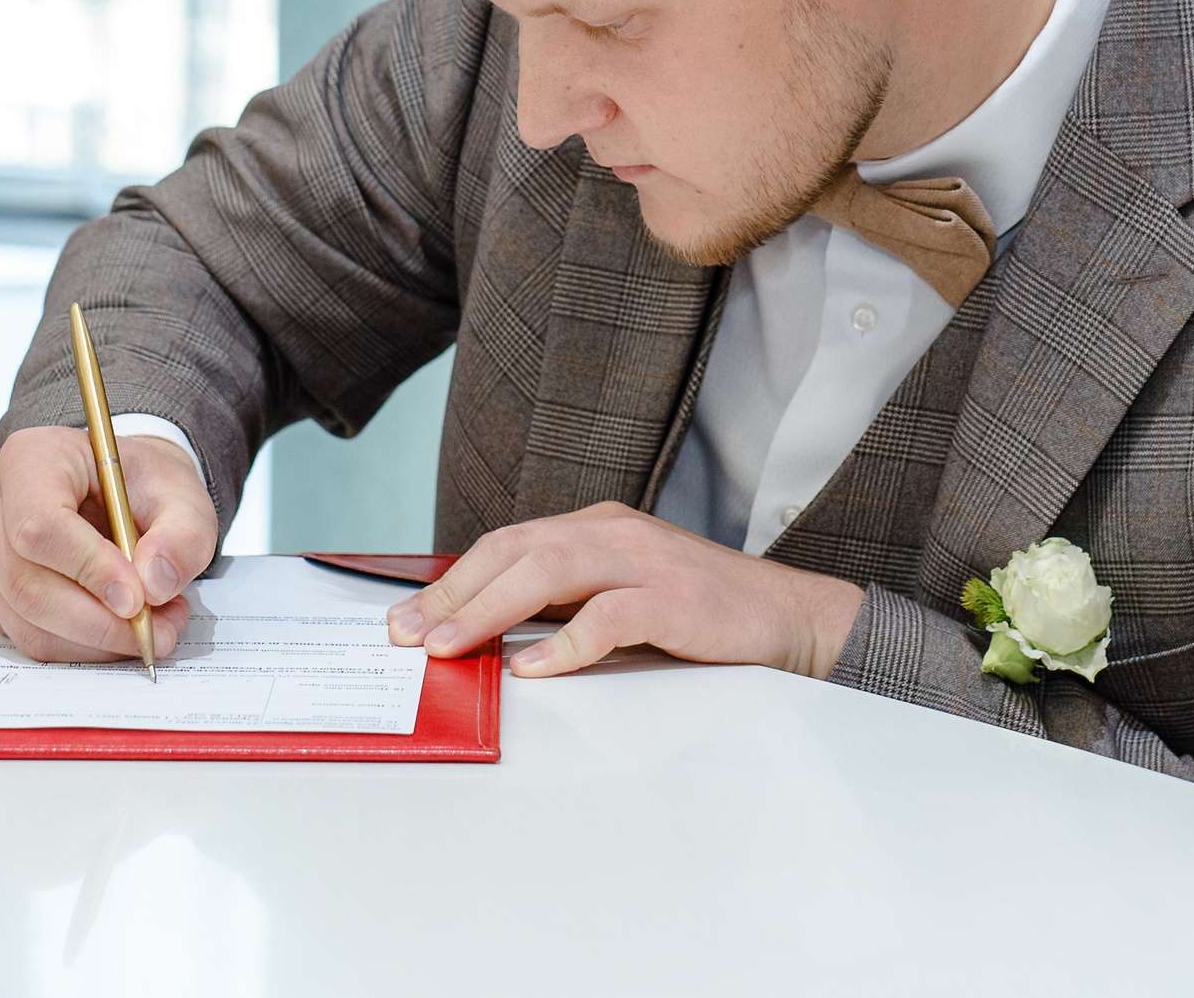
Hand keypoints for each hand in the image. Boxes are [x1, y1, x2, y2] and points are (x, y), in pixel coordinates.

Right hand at [0, 427, 218, 662]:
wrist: (116, 490)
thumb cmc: (140, 484)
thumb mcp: (180, 493)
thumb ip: (182, 534)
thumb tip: (156, 584)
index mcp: (30, 458)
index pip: (39, 525)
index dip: (88, 570)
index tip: (138, 600)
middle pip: (26, 584)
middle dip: (99, 622)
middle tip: (160, 630)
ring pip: (27, 621)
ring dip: (97, 641)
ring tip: (154, 625)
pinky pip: (29, 637)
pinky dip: (83, 646)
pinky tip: (122, 628)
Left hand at [385, 502, 864, 678]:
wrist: (786, 616)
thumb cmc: (699, 612)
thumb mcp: (621, 593)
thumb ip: (564, 602)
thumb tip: (492, 634)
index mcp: (595, 527)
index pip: (506, 543)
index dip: (452, 580)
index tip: (406, 618)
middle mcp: (612, 531)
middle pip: (514, 550)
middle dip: (453, 593)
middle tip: (407, 634)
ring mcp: (643, 560)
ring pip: (547, 571)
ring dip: (488, 611)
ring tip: (448, 646)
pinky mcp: (673, 598)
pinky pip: (607, 616)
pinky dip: (564, 642)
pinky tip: (532, 667)